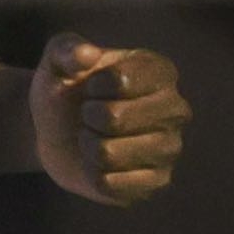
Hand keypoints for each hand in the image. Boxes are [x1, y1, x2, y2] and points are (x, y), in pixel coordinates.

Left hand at [28, 36, 190, 205]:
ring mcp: (169, 149)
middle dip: (88, 118)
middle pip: (115, 118)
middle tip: (90, 116)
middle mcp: (175, 109)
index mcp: (160, 72)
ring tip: (94, 138)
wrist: (58, 131)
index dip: (92, 87)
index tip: (91, 88)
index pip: (119, 80)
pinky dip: (92, 174)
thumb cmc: (66, 88)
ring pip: (109, 153)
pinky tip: (99, 164)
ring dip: (88, 146)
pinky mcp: (156, 183)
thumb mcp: (58, 59)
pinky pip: (110, 184)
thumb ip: (66, 48)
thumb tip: (87, 56)